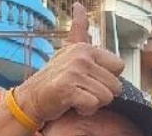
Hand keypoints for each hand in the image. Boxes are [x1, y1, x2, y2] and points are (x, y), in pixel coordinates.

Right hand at [15, 4, 125, 122]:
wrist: (32, 98)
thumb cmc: (56, 77)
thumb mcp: (69, 50)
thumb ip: (79, 30)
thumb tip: (79, 5)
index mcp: (86, 48)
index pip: (119, 67)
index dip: (108, 79)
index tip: (90, 79)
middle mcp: (81, 57)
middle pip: (116, 86)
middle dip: (102, 94)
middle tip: (83, 91)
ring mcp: (74, 72)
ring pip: (106, 97)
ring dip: (94, 104)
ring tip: (77, 97)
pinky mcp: (67, 88)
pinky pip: (93, 105)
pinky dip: (85, 110)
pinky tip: (73, 105)